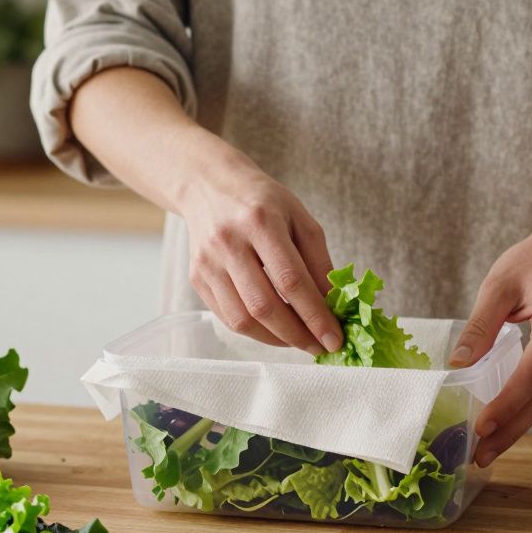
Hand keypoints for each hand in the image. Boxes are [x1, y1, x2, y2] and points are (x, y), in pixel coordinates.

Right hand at [175, 139, 342, 354]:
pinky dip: (256, 331)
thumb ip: (318, 261)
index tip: (335, 338)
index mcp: (261, 222)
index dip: (315, 316)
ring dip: (276, 339)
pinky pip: (227, 317)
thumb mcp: (300, 218)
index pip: (291, 280)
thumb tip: (333, 307)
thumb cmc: (263, 202)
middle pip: (264, 306)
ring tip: (300, 340)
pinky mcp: (196, 278)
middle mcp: (229, 243)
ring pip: (242, 319)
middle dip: (297, 335)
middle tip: (320, 347)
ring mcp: (208, 263)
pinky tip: (276, 329)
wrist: (209, 186)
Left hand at [449, 216, 531, 466]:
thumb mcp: (499, 285)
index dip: (508, 403)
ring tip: (485, 452)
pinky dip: (523, 413)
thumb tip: (458, 364)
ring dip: (517, 429)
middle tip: (479, 456)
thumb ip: (480, 325)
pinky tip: (501, 429)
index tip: (482, 425)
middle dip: (511, 430)